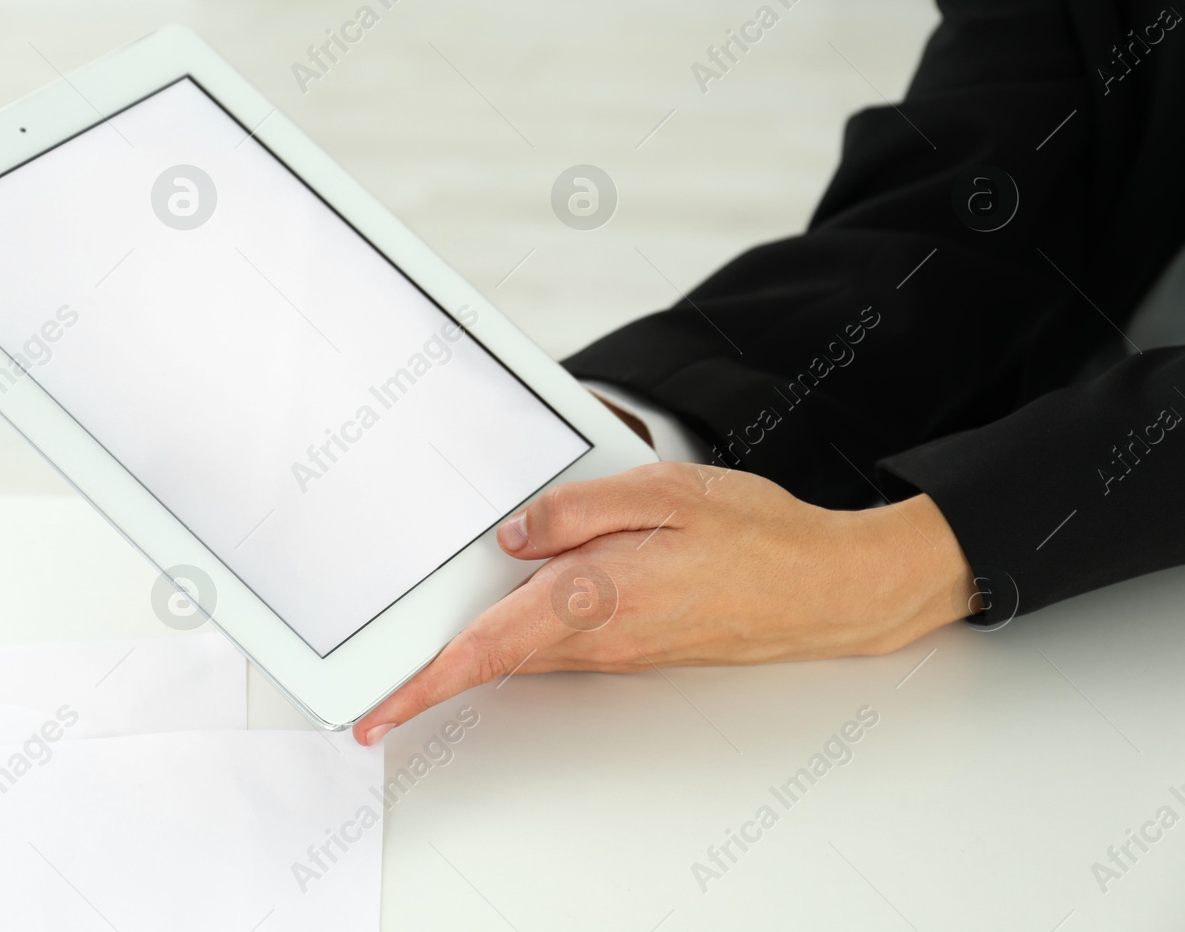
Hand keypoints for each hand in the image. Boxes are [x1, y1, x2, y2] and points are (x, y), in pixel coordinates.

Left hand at [353, 462, 974, 744]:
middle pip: (492, 659)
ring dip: (474, 651)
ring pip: (523, 652)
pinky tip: (513, 601)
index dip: (423, 685)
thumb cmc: (756, 538)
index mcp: (595, 596)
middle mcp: (599, 637)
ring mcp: (615, 650)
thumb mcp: (663, 492)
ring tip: (433, 639)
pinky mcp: (631, 648)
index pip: (487, 649)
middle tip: (380, 681)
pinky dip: (518, 635)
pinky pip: (556, 643)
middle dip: (431, 673)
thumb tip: (514, 536)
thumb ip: (578, 510)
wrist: (825, 590)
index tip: (377, 713)